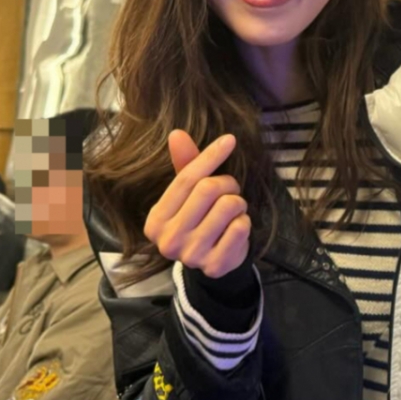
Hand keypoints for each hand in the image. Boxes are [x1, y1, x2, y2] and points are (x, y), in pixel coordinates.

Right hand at [144, 131, 251, 278]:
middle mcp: (169, 240)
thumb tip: (177, 134)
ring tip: (232, 211)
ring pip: (229, 205)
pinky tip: (235, 230)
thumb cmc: (200, 220)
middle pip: (208, 189)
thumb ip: (185, 166)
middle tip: (230, 190)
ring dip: (238, 202)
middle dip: (227, 183)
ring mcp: (191, 255)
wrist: (214, 261)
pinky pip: (241, 227)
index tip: (229, 140)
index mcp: (156, 219)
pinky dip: (244, 221)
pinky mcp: (215, 265)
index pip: (185, 179)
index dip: (209, 156)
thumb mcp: (189, 195)